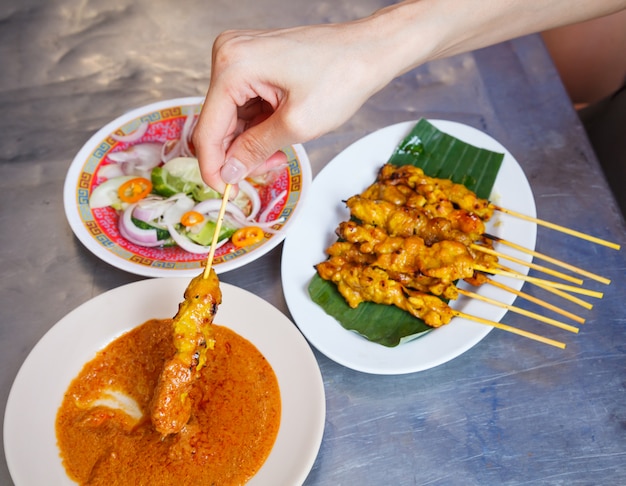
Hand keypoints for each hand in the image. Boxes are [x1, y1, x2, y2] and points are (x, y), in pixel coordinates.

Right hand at [192, 22, 392, 192]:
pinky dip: (258, 128)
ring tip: (282, 152)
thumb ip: (255, 150)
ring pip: (231, 119)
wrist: (369, 51)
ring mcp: (240, 59)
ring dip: (251, 143)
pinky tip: (279, 136)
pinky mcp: (252, 65)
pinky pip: (244, 106)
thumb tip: (228, 173)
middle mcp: (228, 56)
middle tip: (270, 168)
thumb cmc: (342, 76)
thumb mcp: (297, 124)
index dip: (214, 167)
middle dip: (239, 154)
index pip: (208, 129)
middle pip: (218, 124)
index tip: (226, 192)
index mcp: (233, 66)